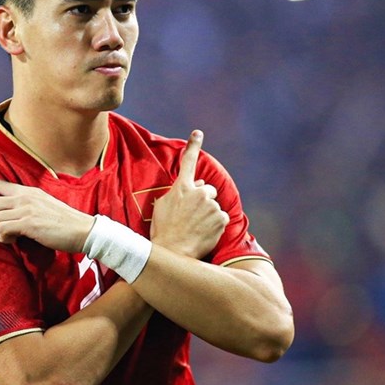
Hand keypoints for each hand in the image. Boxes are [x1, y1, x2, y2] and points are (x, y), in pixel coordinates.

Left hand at [0, 170, 94, 252]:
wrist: (82, 229)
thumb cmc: (64, 222)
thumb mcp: (44, 206)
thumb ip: (28, 206)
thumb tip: (13, 216)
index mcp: (28, 192)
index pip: (1, 183)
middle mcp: (25, 197)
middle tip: (7, 228)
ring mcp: (26, 208)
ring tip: (14, 236)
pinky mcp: (28, 222)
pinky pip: (2, 229)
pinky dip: (5, 238)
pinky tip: (16, 240)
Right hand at [149, 130, 228, 258]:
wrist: (172, 252)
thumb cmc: (163, 230)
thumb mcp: (163, 206)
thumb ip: (179, 192)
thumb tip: (197, 184)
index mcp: (182, 187)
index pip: (188, 161)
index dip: (193, 145)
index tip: (198, 133)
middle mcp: (199, 193)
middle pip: (207, 190)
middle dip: (203, 199)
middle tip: (191, 216)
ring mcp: (211, 206)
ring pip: (214, 206)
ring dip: (208, 214)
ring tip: (195, 228)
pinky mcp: (221, 219)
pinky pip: (221, 218)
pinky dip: (215, 225)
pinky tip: (203, 233)